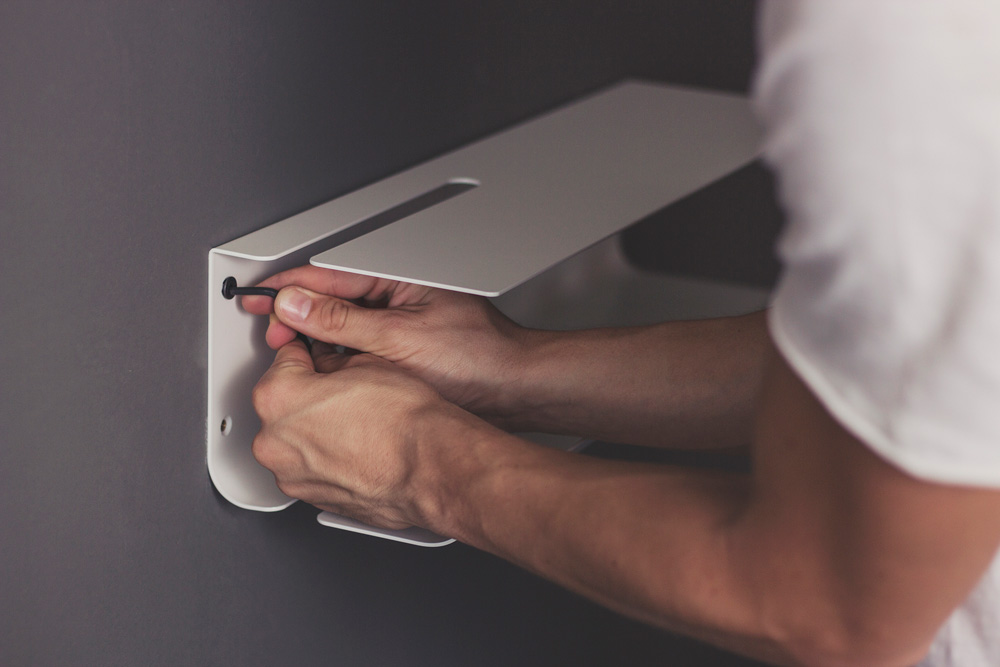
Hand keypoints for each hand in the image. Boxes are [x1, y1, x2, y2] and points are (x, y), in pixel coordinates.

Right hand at [242, 265, 530, 426]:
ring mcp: (399, 326)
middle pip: (331, 299)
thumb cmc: (478, 357)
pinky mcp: (403, 352)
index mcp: (396, 279)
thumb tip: (299, 307)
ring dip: (314, 339)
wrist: (515, 389)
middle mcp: (396, 298)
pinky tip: (323, 373)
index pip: (328, 276)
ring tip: (290, 355)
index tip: (256, 298)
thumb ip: (344, 321)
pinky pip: (357, 350)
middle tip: (270, 333)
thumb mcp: (400, 338)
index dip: (288, 288)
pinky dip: (336, 359)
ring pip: (342, 327)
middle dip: (296, 315)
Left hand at [251, 337, 468, 529]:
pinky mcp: (309, 497)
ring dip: (313, 428)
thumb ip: (331, 361)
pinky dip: (324, 457)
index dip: (308, 353)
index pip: (283, 358)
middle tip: (343, 390)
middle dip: (307, 393)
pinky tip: (354, 447)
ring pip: (292, 439)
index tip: (317, 355)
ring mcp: (289, 474)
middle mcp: (273, 440)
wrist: (430, 468)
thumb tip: (326, 363)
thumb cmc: (404, 421)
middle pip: (281, 403)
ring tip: (354, 422)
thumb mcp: (366, 364)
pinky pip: (307, 467)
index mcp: (278, 396)